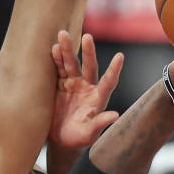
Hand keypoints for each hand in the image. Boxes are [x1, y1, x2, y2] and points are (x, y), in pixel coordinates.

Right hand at [49, 31, 120, 147]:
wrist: (61, 139)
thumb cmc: (79, 138)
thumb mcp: (89, 134)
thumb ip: (100, 123)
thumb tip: (115, 115)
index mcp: (98, 98)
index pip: (108, 81)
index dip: (114, 70)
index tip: (120, 56)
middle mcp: (87, 87)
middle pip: (89, 66)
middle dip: (88, 52)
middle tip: (87, 36)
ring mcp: (73, 84)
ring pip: (71, 64)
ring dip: (67, 50)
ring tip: (62, 35)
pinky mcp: (60, 85)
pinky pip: (58, 69)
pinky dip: (55, 59)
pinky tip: (52, 48)